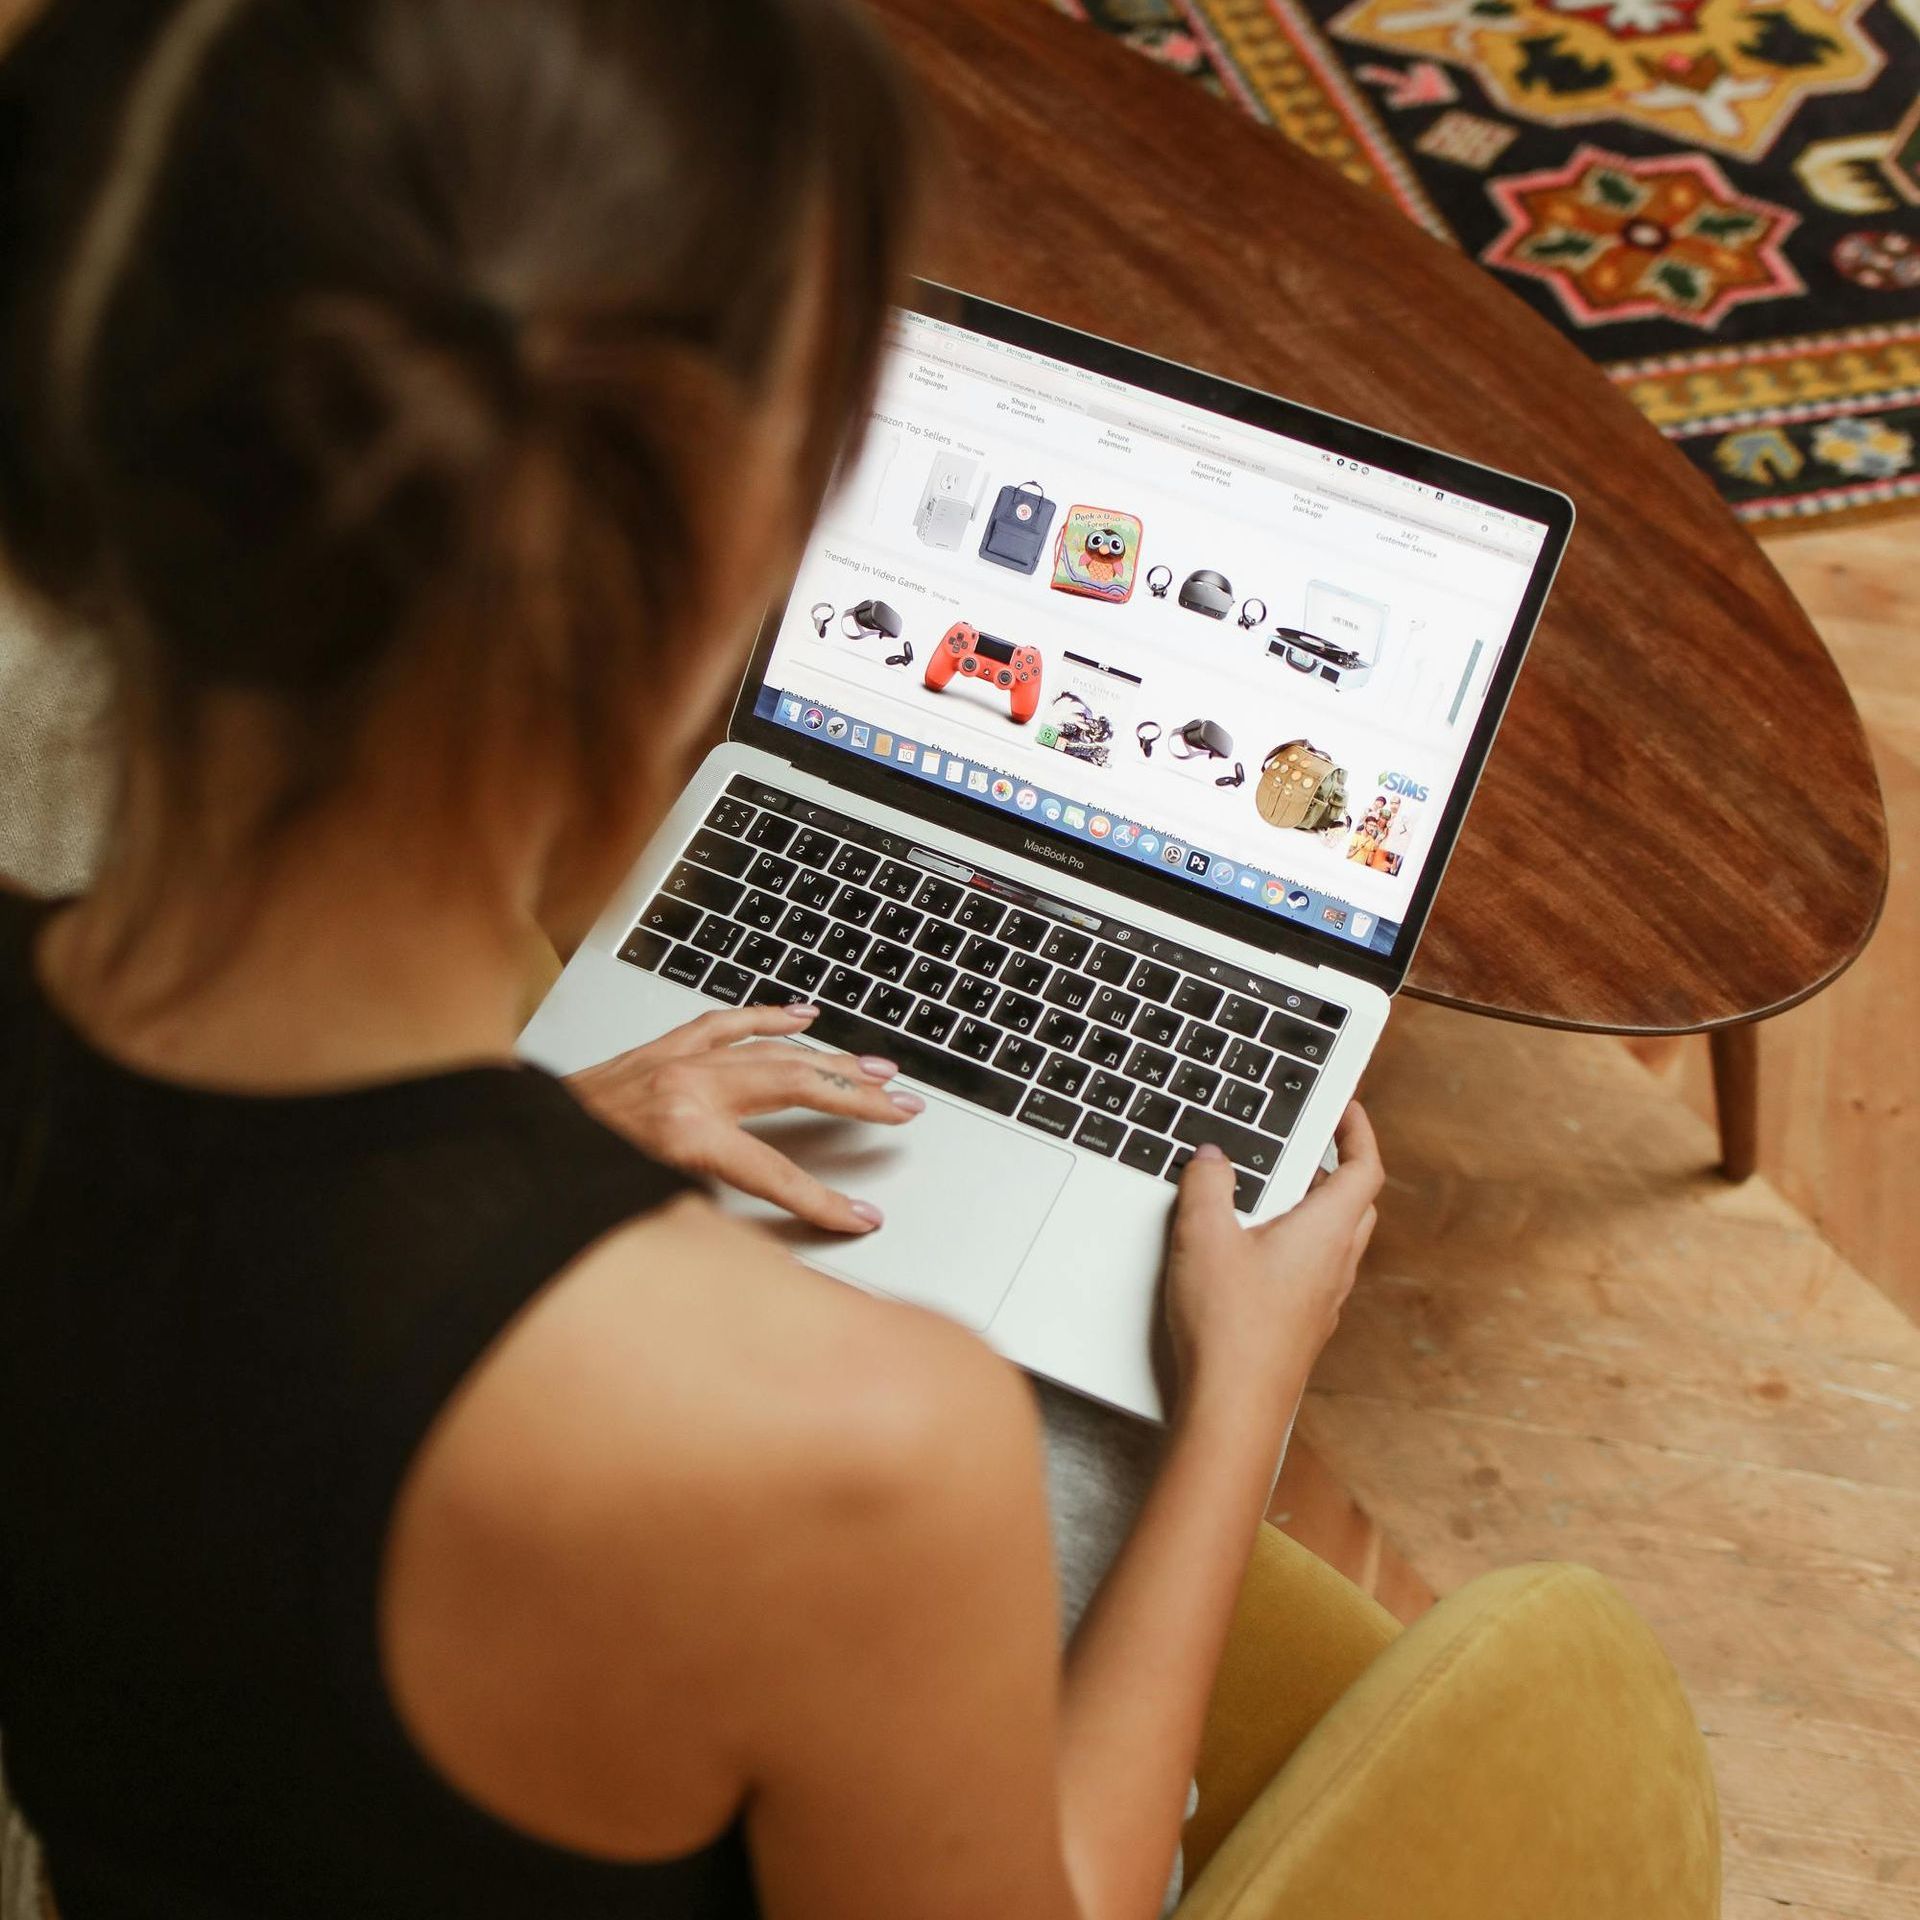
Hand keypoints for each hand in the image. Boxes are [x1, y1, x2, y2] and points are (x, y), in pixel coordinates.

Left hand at [565, 1003, 921, 1233]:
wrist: (500, 1150)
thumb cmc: (563, 1182)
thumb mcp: (640, 1211)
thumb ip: (707, 1217)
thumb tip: (759, 1247)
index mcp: (684, 1134)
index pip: (778, 1173)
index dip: (825, 1201)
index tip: (862, 1217)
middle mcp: (686, 1087)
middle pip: (796, 1088)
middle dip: (857, 1100)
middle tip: (905, 1110)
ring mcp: (674, 1060)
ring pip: (773, 1050)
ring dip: (832, 1059)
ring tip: (880, 1070)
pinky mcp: (660, 1049)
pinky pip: (726, 1022)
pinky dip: (769, 1017)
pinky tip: (804, 1016)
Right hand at [1162, 1103, 1382, 1422]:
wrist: (1235, 1408)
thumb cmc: (1229, 1326)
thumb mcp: (1203, 1237)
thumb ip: (1207, 1186)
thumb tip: (1211, 1157)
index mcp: (1325, 1233)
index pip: (1363, 1168)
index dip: (1358, 1131)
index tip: (1346, 1108)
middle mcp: (1336, 1265)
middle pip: (1356, 1202)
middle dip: (1337, 1167)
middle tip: (1310, 1145)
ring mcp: (1324, 1300)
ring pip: (1338, 1238)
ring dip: (1319, 1207)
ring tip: (1276, 1193)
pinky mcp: (1304, 1324)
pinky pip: (1316, 1269)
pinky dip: (1300, 1244)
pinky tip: (1255, 1251)